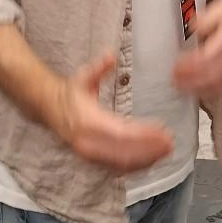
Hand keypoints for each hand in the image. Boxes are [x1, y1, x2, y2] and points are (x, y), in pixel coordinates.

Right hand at [50, 51, 173, 173]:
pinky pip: (118, 168)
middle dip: (149, 150)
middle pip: (124, 153)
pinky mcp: (94, 161)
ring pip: (122, 164)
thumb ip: (98, 67)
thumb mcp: (84, 76)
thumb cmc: (72, 92)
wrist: (50, 108)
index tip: (163, 131)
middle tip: (170, 143)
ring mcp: (91, 155)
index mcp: (88, 121)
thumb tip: (111, 54)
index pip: (120, 133)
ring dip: (146, 160)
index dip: (143, 135)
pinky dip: (137, 166)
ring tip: (166, 150)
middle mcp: (88, 143)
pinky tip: (153, 159)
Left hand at [173, 0, 221, 94]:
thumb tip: (193, 27)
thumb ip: (204, 19)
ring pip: (218, 84)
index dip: (190, 65)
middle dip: (191, 81)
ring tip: (182, 86)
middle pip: (211, 75)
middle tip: (175, 79)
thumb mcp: (220, 7)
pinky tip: (198, 91)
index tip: (177, 66)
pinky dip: (209, 92)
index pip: (207, 58)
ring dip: (198, 89)